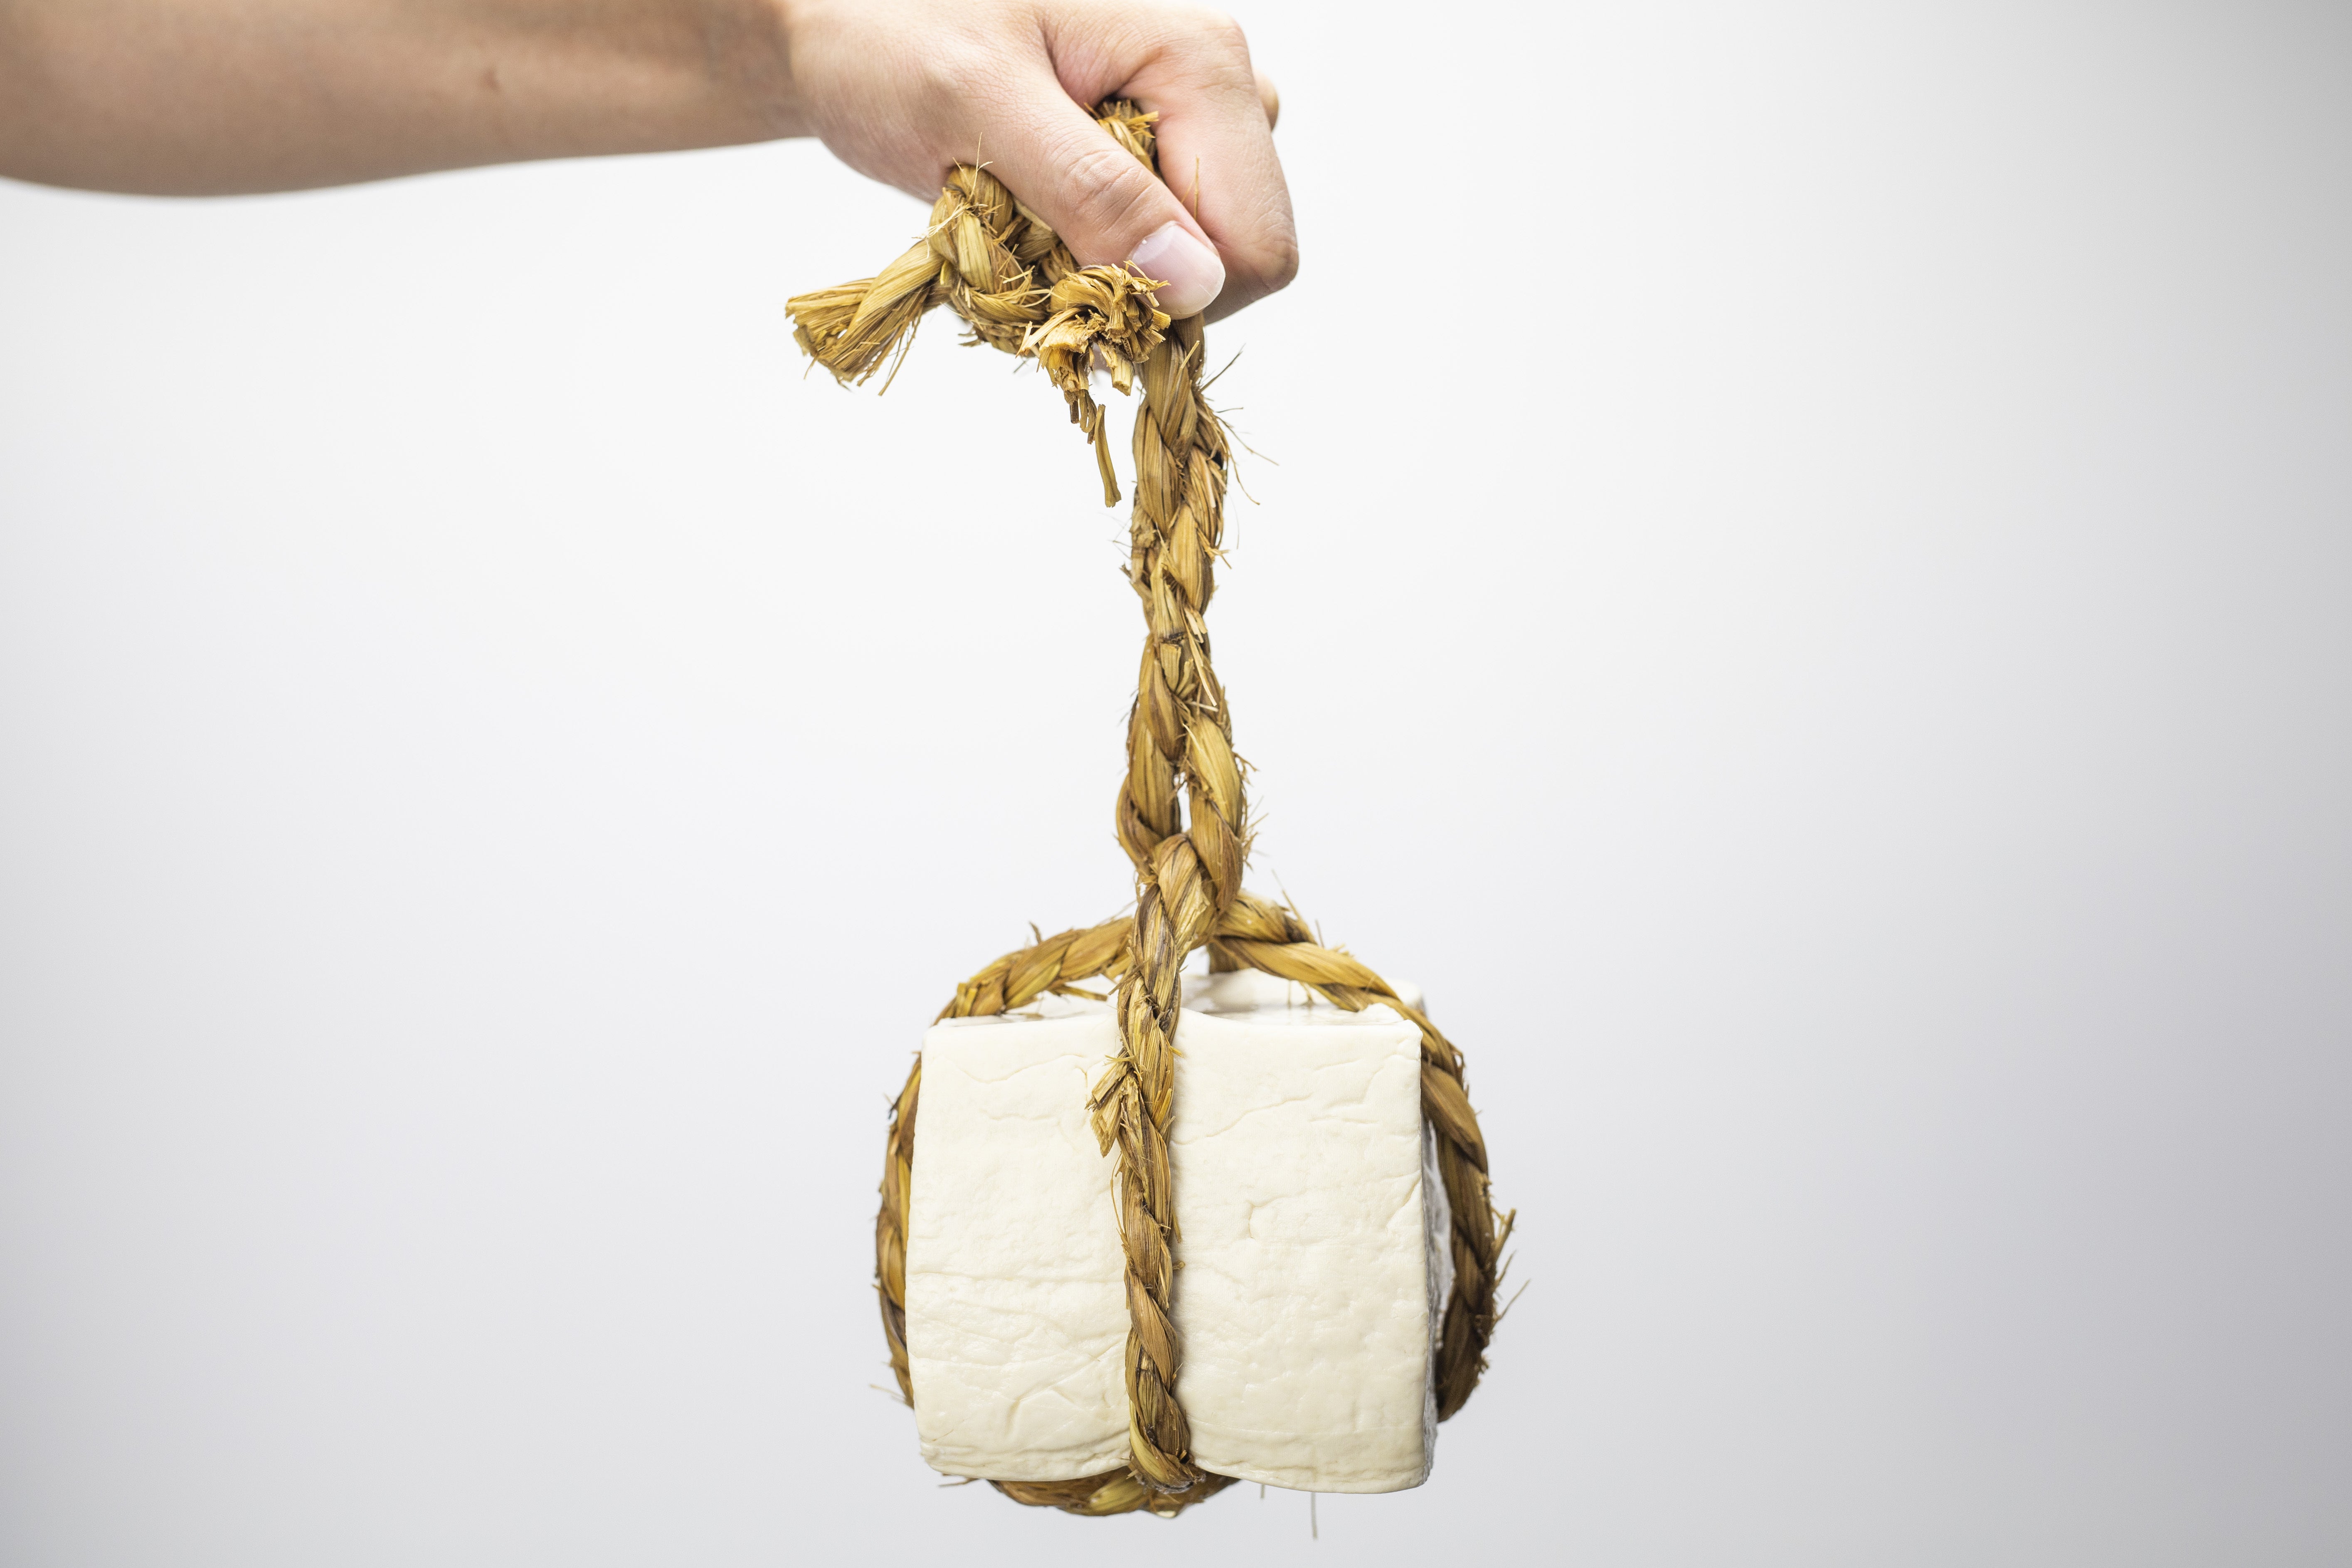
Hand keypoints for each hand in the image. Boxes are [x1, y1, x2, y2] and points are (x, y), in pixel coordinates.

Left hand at [780, 0, 1294, 320]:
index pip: (1256, 247)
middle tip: (1028, 229)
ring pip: (1191, 260)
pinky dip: (1084, 251)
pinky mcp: (1153, 149)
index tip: (1068, 268)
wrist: (845, 11)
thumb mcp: (978, 106)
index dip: (1173, 294)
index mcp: (1201, 60)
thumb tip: (1197, 284)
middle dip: (1133, 278)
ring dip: (1101, 267)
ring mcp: (1189, 119)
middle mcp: (1216, 86)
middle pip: (1234, 259)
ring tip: (1017, 207)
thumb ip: (1091, 190)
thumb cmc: (893, 30)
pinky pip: (1151, 243)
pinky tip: (1025, 205)